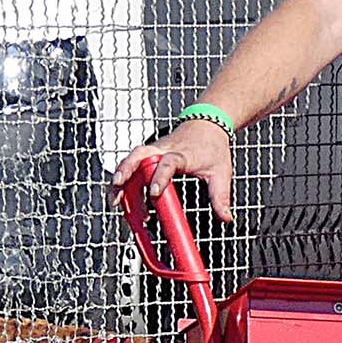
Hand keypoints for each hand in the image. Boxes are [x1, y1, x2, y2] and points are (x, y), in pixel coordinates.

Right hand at [110, 117, 234, 220]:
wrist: (207, 124)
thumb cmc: (213, 147)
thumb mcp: (221, 173)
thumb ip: (221, 197)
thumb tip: (226, 218)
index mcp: (182, 154)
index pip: (168, 163)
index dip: (160, 177)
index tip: (155, 193)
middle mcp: (163, 149)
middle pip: (138, 157)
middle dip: (126, 174)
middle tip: (120, 196)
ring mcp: (153, 150)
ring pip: (130, 160)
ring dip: (121, 179)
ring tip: (115, 200)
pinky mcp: (149, 154)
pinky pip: (132, 164)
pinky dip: (124, 178)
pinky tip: (121, 195)